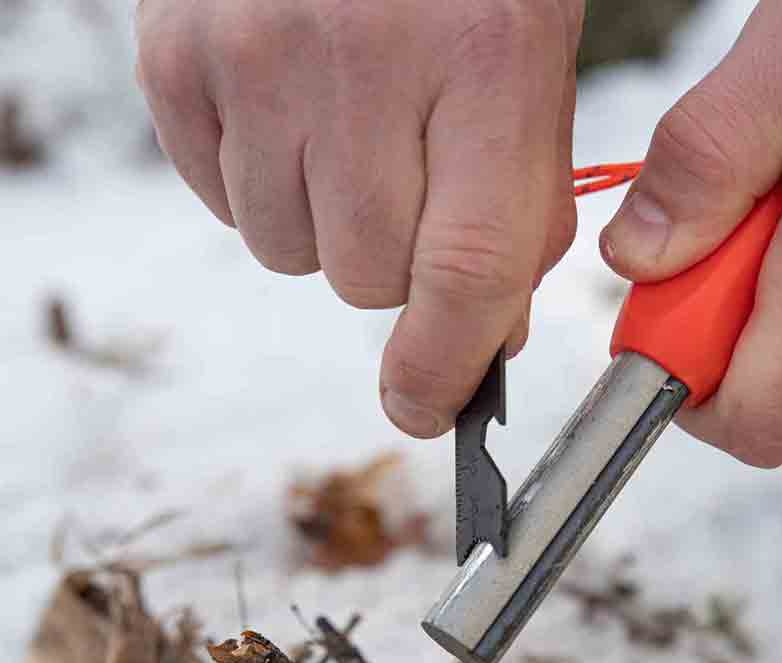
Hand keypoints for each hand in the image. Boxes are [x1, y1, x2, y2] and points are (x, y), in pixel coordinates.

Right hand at [135, 0, 582, 436]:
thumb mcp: (530, 74)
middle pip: (366, 279)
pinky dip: (266, 188)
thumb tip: (484, 344)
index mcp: (486, 60)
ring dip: (328, 228)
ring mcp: (254, 58)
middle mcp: (361, 62)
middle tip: (408, 184)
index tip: (428, 411)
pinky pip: (226, 206)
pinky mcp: (176, 61)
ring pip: (292, 255)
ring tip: (347, 135)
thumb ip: (520, 215)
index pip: (464, 271)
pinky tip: (293, 115)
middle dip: (399, 264)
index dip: (445, 368)